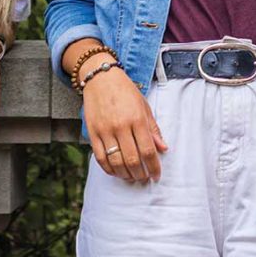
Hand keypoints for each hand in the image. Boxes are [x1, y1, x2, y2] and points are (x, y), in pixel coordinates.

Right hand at [82, 63, 166, 183]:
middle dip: (140, 174)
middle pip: (132, 160)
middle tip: (144, 178)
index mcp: (137, 119)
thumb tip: (163, 148)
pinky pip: (100, 158)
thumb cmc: (125, 91)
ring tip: (132, 177)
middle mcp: (121, 126)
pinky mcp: (92, 133)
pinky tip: (116, 171)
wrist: (101, 78)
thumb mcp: (144, 106)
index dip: (154, 167)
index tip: (156, 175)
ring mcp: (105, 130)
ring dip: (126, 174)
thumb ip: (153, 129)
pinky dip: (109, 169)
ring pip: (116, 162)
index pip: (148, 150)